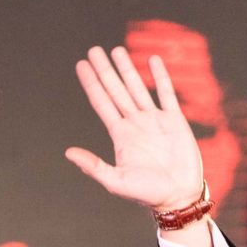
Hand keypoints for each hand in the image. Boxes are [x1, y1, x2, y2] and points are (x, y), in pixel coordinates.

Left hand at [67, 46, 203, 209]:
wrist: (178, 197)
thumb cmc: (147, 193)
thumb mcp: (115, 181)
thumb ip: (93, 165)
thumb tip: (68, 152)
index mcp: (120, 135)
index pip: (101, 102)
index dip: (91, 84)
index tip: (81, 65)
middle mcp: (134, 123)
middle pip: (116, 90)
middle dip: (105, 70)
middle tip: (93, 50)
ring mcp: (154, 120)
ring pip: (137, 87)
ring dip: (127, 69)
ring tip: (117, 49)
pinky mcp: (175, 120)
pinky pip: (166, 93)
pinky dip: (160, 76)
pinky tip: (152, 60)